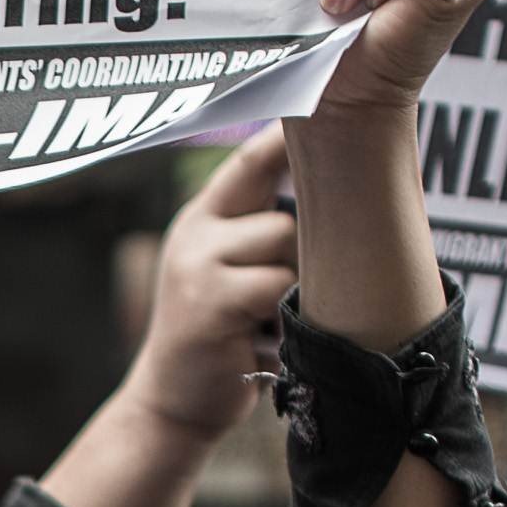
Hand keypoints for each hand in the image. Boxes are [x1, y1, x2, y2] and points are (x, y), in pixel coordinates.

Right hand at [129, 127, 296, 426]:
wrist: (172, 406)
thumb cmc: (219, 338)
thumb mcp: (224, 273)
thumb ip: (257, 232)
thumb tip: (334, 188)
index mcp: (202, 218)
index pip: (249, 160)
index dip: (286, 135)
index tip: (326, 100)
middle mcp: (194, 233)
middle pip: (285, 214)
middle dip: (302, 257)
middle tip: (282, 300)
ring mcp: (197, 266)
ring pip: (284, 248)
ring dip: (293, 290)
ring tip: (266, 324)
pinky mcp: (210, 304)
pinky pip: (276, 289)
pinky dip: (282, 320)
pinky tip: (260, 343)